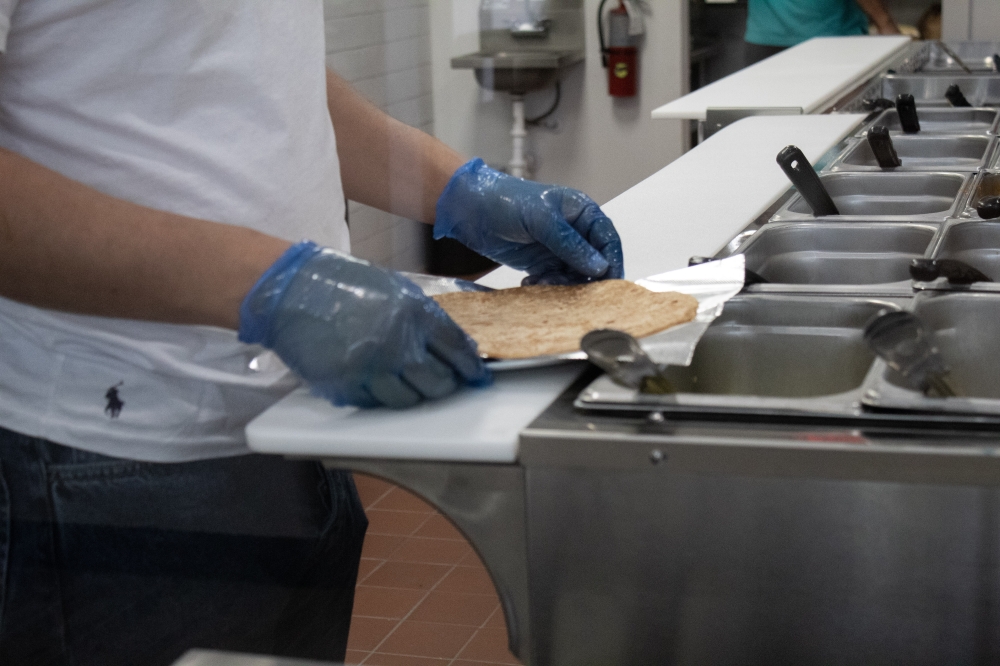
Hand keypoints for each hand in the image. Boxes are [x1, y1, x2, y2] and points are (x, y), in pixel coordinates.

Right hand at [238, 241, 489, 408]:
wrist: (290, 290)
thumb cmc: (340, 284)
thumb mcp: (393, 288)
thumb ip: (423, 316)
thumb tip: (453, 343)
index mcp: (414, 312)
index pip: (457, 348)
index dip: (470, 367)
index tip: (476, 376)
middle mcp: (397, 342)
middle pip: (439, 382)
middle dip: (445, 386)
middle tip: (443, 384)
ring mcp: (371, 368)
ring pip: (409, 400)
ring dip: (413, 395)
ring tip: (407, 383)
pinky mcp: (347, 385)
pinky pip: (376, 403)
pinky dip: (381, 397)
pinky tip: (377, 382)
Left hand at [433, 158, 623, 284]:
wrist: (470, 210)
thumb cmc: (507, 201)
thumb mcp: (541, 219)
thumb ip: (570, 244)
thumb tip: (599, 266)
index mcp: (581, 211)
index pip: (607, 238)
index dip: (612, 260)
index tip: (610, 281)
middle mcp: (574, 231)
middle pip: (594, 261)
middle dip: (586, 278)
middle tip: (575, 292)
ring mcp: (558, 248)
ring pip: (575, 275)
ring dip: (563, 284)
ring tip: (543, 282)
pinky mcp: (542, 263)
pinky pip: (555, 280)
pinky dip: (547, 286)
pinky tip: (531, 283)